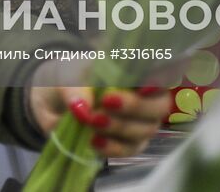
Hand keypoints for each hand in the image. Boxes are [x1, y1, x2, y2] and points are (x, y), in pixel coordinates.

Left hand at [28, 80, 169, 158]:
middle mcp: (146, 97)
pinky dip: (112, 147)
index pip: (163, 72)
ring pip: (145, 130)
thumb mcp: (68, 76)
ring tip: (93, 120)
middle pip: (159, 106)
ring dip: (119, 127)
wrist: (56, 101)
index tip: (144, 85)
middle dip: (135, 106)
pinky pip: (130, 149)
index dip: (161, 79)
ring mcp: (140, 122)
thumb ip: (75, 89)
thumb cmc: (72, 79)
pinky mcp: (129, 144)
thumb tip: (82, 108)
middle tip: (107, 101)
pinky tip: (93, 141)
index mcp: (137, 70)